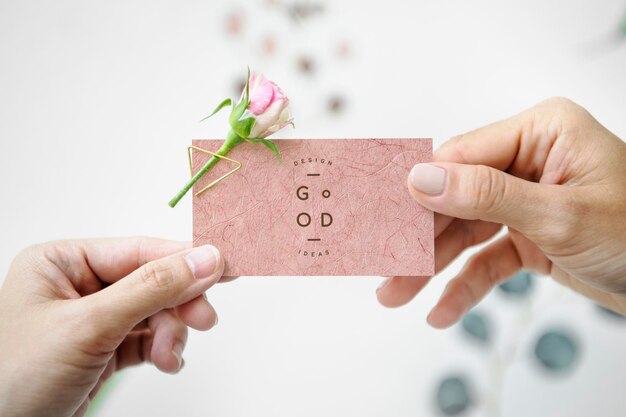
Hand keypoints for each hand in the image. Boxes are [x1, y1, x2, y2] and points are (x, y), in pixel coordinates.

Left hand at [0, 237, 223, 416]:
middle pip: (152, 281)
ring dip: (171, 333)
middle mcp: (77, 286)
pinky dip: (163, 349)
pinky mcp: (103, 348)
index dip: (184, 258)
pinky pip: (148, 337)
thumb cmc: (14, 380)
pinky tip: (166, 362)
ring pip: (155, 311)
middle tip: (204, 320)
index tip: (225, 266)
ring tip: (169, 355)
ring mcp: (92, 318)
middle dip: (178, 304)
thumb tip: (204, 259)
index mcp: (61, 263)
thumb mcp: (89, 326)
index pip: (137, 250)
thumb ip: (152, 289)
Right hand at [377, 97, 625, 327]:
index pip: (460, 157)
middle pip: (455, 198)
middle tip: (386, 269)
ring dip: (432, 267)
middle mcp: (528, 161)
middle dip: (420, 239)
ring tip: (396, 295)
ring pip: (465, 231)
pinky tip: (443, 310)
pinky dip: (466, 285)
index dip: (416, 190)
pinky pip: (488, 259)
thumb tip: (421, 178)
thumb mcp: (561, 215)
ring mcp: (526, 200)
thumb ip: (485, 194)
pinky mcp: (530, 236)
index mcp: (540, 133)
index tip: (380, 217)